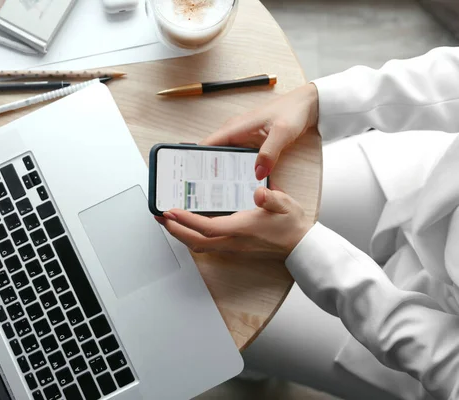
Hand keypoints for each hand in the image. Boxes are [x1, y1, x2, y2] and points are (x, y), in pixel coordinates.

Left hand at [156, 186, 312, 255]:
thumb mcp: (286, 204)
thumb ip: (272, 198)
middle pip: (196, 241)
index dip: (186, 220)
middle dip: (174, 229)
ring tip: (167, 220)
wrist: (300, 244)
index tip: (170, 211)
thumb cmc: (291, 224)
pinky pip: (206, 244)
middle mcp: (233, 241)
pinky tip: (187, 225)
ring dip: (180, 234)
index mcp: (242, 228)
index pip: (207, 227)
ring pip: (199, 245)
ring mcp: (232, 246)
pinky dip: (191, 235)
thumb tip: (259, 193)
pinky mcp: (233, 246)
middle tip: (159, 215)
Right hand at [201, 84, 318, 179]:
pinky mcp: (251, 144)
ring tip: (218, 191)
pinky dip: (236, 170)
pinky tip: (238, 183)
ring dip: (222, 171)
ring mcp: (242, 139)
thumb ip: (269, 153)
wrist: (308, 105)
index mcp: (235, 127)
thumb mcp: (282, 133)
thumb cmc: (293, 112)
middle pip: (212, 154)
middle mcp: (235, 132)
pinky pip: (238, 159)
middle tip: (205, 190)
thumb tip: (257, 174)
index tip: (192, 175)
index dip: (196, 159)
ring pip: (225, 158)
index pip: (207, 144)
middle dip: (207, 170)